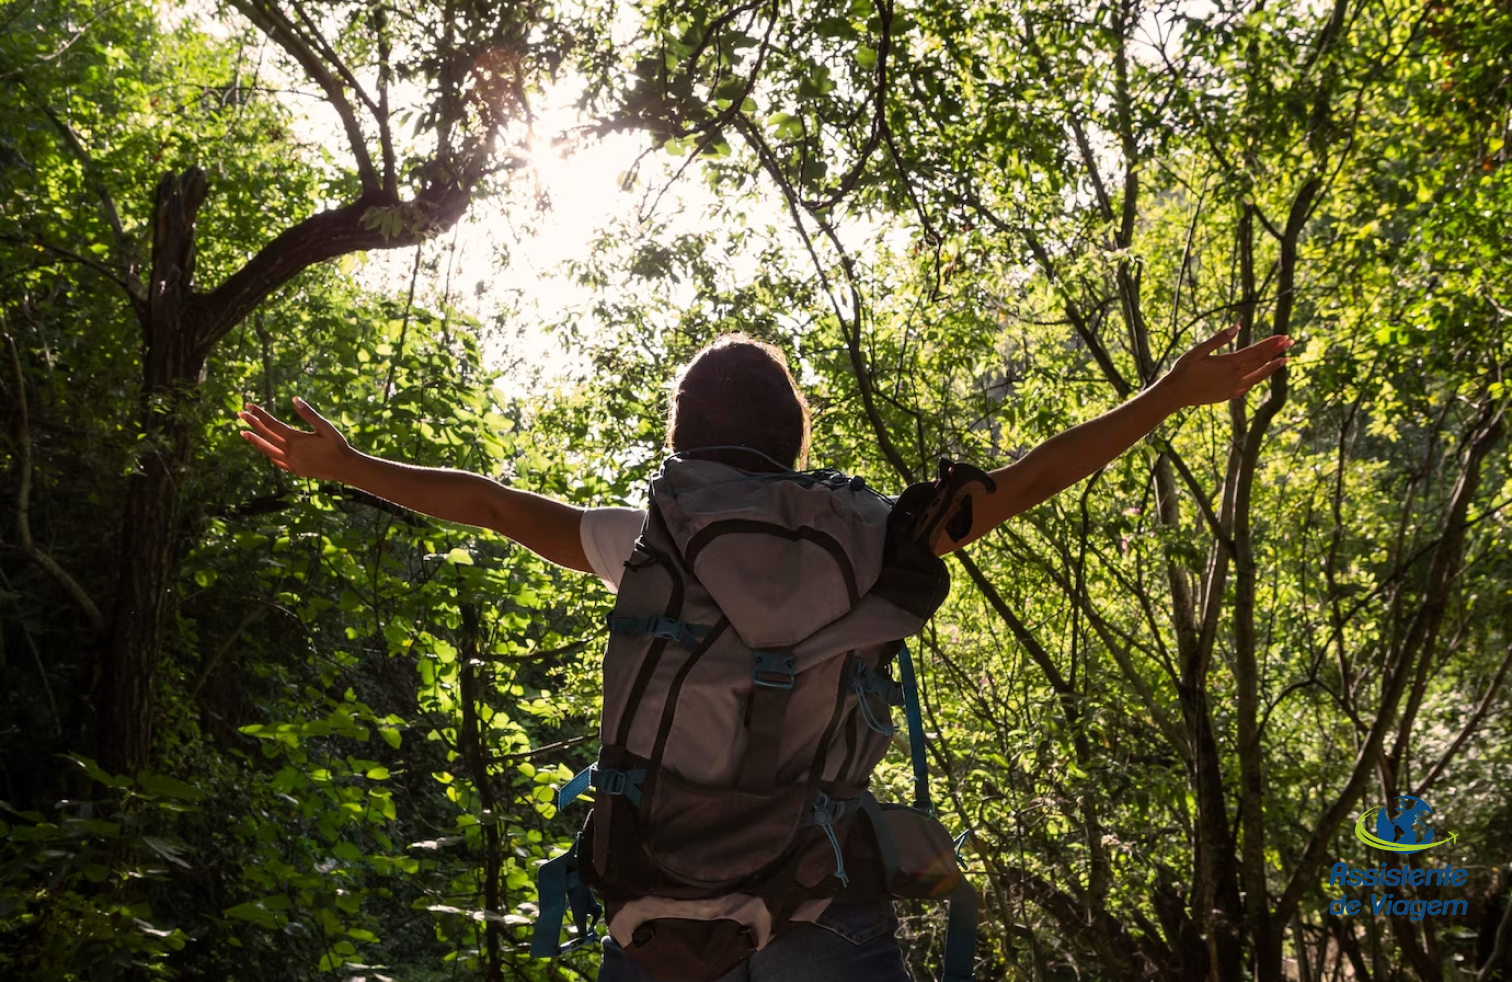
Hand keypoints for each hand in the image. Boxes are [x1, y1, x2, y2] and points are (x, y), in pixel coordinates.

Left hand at [238, 397, 354, 481]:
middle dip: (252, 423)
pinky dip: (268, 454)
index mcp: (296, 439)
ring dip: (255, 440)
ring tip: (243, 433)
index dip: (260, 414)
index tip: (249, 406)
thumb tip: (294, 399)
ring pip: (267, 450)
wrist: (345, 468)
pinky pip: (277, 462)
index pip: (272, 424)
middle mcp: (290, 451)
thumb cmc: (338, 445)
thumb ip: (309, 414)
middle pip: (266, 435)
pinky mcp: (295, 470)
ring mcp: (291, 462)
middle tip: (240, 413)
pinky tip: (264, 450)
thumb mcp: (326, 427)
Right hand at [1160, 325, 1293, 407]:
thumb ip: (1218, 339)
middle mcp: (1236, 376)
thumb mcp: (1198, 351)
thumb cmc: (1183, 370)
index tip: (1284, 336)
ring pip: (1259, 375)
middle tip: (1290, 342)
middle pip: (1261, 361)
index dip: (1271, 343)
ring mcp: (1234, 387)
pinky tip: (1262, 374)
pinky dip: (1258, 378)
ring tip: (1285, 359)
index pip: (1257, 351)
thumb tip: (1237, 326)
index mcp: (1229, 363)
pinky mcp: (1230, 395)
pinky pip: (1249, 385)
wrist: (1175, 394)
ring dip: (1273, 366)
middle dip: (1276, 350)